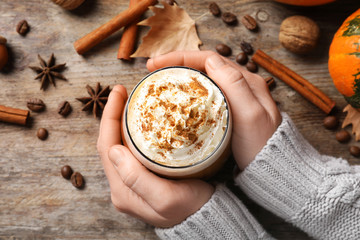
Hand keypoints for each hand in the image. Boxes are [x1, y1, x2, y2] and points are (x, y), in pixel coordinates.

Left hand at [97, 85, 213, 227]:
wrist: (206, 219)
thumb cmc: (191, 209)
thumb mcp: (166, 198)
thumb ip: (136, 178)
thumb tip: (113, 150)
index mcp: (123, 190)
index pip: (107, 146)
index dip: (109, 116)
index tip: (119, 92)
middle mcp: (122, 186)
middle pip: (110, 143)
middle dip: (113, 115)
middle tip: (124, 91)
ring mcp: (131, 183)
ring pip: (119, 145)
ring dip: (121, 122)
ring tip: (131, 101)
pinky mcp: (143, 178)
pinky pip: (131, 149)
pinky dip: (133, 131)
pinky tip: (142, 120)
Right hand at [147, 51, 281, 169]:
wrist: (273, 171)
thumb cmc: (262, 147)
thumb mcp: (251, 116)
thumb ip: (235, 86)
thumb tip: (211, 60)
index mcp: (246, 81)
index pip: (208, 59)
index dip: (180, 57)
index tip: (155, 64)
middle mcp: (240, 86)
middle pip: (204, 66)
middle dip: (176, 63)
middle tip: (152, 69)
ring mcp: (234, 100)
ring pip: (203, 80)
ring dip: (181, 76)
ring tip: (160, 80)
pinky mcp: (228, 114)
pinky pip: (204, 96)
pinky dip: (187, 93)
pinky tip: (176, 100)